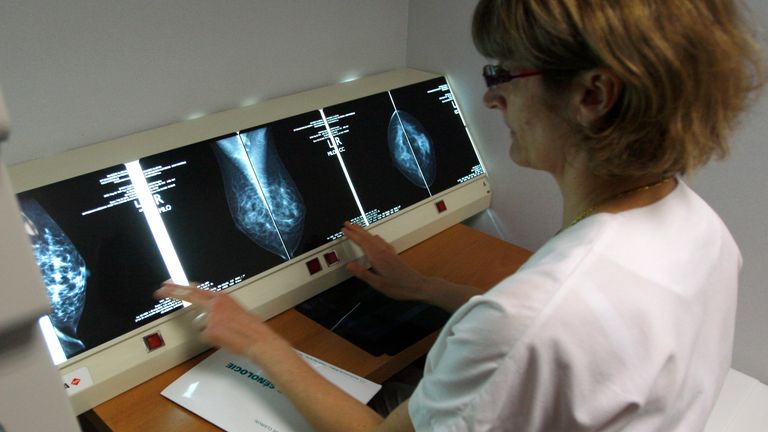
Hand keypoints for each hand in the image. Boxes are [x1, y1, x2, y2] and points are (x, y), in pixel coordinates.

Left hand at [154, 283, 288, 362]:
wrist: (257, 339)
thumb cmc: (250, 327)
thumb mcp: (235, 310)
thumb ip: (218, 307)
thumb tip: (205, 309)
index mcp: (222, 297)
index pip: (196, 289)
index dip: (180, 287)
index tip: (168, 285)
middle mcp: (215, 304)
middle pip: (188, 295)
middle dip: (172, 292)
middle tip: (159, 291)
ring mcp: (211, 317)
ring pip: (198, 323)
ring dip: (207, 329)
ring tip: (225, 333)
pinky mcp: (210, 330)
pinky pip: (204, 336)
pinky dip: (212, 340)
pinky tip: (224, 339)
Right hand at [341, 221, 428, 301]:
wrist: (418, 286)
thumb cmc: (399, 287)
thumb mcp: (378, 284)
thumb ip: (363, 274)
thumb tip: (349, 265)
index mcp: (378, 257)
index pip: (362, 242)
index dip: (352, 235)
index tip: (344, 230)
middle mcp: (383, 252)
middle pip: (368, 237)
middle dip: (357, 229)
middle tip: (347, 223)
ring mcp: (389, 252)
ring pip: (374, 238)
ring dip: (364, 232)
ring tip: (357, 228)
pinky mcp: (394, 254)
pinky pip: (381, 241)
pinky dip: (374, 237)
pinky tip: (376, 238)